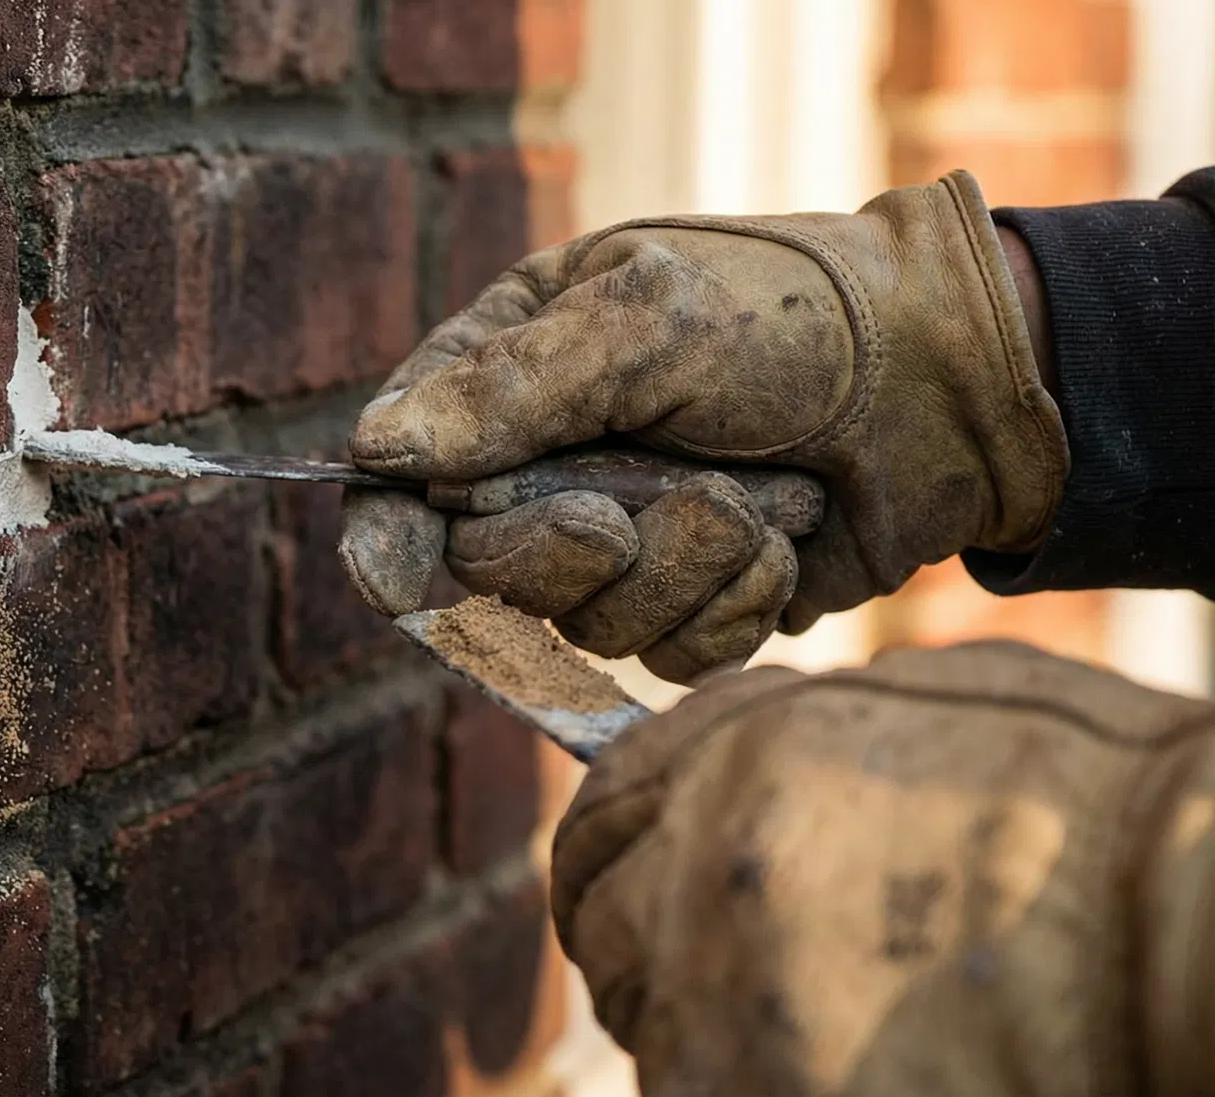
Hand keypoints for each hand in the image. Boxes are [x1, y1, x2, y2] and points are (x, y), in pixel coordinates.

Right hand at [340, 171, 1065, 680]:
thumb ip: (511, 388)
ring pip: (586, 621)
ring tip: (753, 494)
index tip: (397, 576)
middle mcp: (554, 459)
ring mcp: (625, 537)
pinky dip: (735, 601)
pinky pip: (671, 653)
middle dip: (569, 544)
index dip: (388, 533)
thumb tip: (375, 450)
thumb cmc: (797, 317)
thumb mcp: (649, 321)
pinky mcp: (696, 601)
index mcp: (514, 365)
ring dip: (681, 563)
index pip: (403, 468)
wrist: (953, 380)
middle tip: (630, 503)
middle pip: (484, 566)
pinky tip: (785, 536)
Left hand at [552, 642, 1214, 1095]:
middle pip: (610, 923)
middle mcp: (713, 865)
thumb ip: (801, 732)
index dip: (612, 850)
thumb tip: (728, 764)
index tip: (624, 883)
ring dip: (710, 1034)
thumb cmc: (1107, 808)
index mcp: (744, 755)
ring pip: (660, 1030)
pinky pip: (704, 1092)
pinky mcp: (762, 1094)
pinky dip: (751, 1083)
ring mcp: (732, 993)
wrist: (1203, 923)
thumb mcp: (940, 703)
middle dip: (650, 948)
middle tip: (724, 977)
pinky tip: (844, 1072)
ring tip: (821, 1033)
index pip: (606, 808)